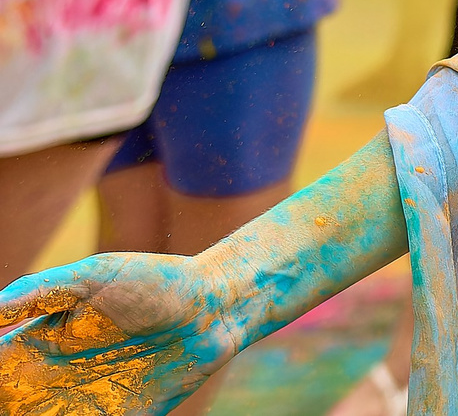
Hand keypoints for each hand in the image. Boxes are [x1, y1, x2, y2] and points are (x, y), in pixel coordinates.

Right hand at [0, 253, 238, 413]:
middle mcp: (56, 377)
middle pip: (12, 403)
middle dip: (6, 405)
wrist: (216, 304)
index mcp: (42, 342)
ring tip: (38, 415)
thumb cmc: (156, 281)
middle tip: (10, 404)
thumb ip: (43, 290)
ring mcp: (85, 401)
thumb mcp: (96, 275)